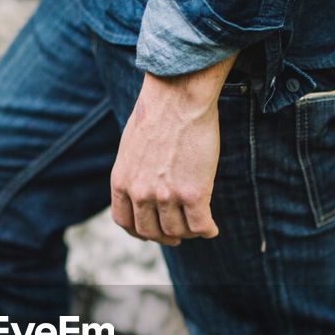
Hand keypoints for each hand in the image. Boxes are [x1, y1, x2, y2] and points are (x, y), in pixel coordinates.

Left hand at [110, 55, 236, 245]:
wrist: (178, 97)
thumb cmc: (158, 113)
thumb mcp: (132, 146)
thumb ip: (134, 171)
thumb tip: (144, 184)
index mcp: (122, 181)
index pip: (125, 222)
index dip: (140, 232)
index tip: (153, 232)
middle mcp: (140, 193)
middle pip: (151, 232)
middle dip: (165, 237)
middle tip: (178, 235)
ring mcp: (166, 195)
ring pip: (178, 231)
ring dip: (188, 233)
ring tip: (198, 225)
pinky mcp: (193, 193)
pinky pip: (201, 226)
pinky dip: (208, 231)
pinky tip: (212, 229)